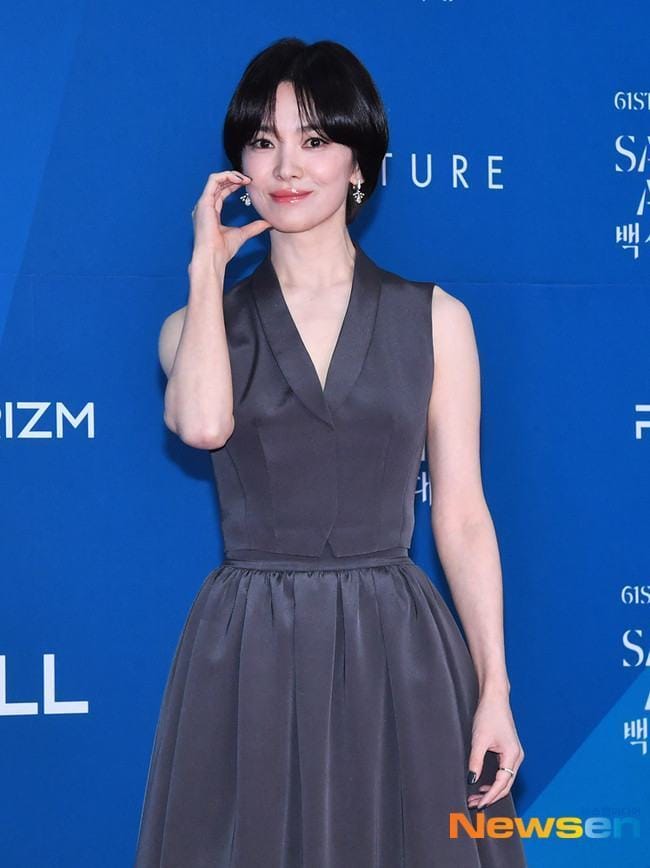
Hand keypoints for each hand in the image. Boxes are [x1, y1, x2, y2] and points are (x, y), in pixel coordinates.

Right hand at [190, 170, 271, 264]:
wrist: (213, 258)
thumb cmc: (223, 251)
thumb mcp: (243, 234)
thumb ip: (254, 227)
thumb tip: (268, 223)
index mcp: (211, 212)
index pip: (222, 192)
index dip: (234, 185)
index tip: (249, 184)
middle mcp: (205, 207)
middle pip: (219, 184)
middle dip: (234, 178)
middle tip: (249, 179)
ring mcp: (203, 204)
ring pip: (215, 179)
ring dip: (231, 175)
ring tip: (245, 178)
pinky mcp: (204, 202)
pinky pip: (213, 181)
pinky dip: (225, 176)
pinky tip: (238, 180)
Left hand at [466, 692, 523, 810]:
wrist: (495, 698)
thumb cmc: (488, 715)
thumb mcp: (479, 739)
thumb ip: (475, 761)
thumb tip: (472, 780)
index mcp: (512, 754)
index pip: (502, 784)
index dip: (490, 796)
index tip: (478, 804)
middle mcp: (517, 757)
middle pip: (506, 785)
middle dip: (490, 796)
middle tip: (473, 804)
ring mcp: (515, 754)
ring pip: (505, 780)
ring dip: (492, 790)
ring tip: (475, 796)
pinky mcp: (509, 751)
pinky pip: (504, 772)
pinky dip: (494, 781)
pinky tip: (483, 784)